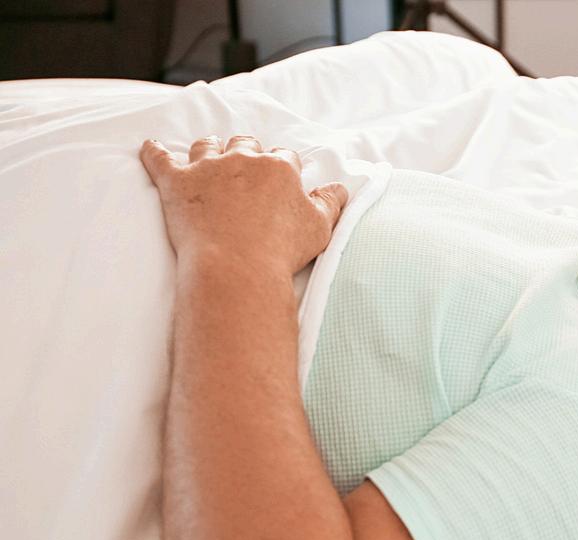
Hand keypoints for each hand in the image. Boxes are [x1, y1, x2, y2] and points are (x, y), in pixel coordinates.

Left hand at [140, 135, 348, 277]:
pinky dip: (153, 152)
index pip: (284, 157)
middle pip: (245, 145)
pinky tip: (150, 147)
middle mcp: (244, 159)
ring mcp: (207, 168)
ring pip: (207, 146)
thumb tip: (339, 188)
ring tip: (208, 160)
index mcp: (280, 168)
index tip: (281, 181)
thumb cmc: (282, 251)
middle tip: (245, 171)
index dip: (283, 169)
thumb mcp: (320, 229)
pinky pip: (159, 158)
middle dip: (247, 154)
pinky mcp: (175, 182)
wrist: (237, 268)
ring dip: (209, 150)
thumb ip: (330, 203)